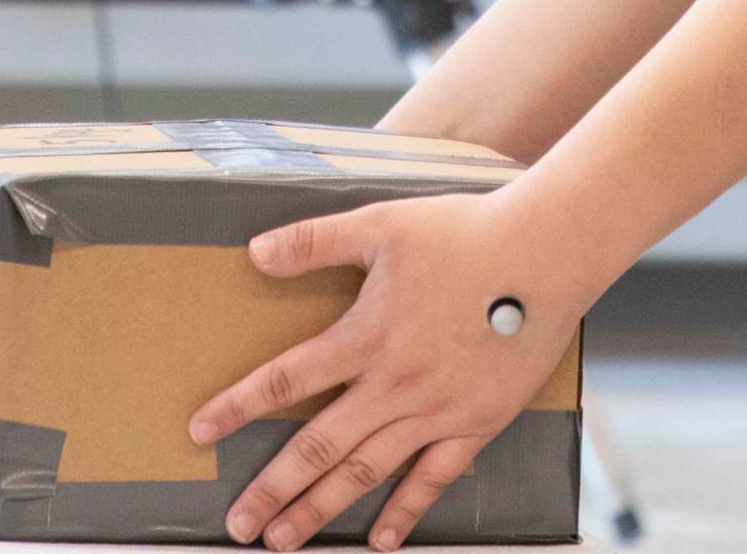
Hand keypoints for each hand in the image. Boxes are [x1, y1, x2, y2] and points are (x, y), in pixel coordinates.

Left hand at [186, 188, 591, 549]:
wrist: (546, 254)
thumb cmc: (465, 232)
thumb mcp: (381, 224)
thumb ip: (313, 241)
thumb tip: (253, 253)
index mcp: (366, 336)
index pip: (286, 379)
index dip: (239, 406)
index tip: (201, 433)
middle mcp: (394, 384)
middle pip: (319, 447)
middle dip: (273, 490)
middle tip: (238, 524)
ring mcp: (436, 411)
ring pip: (366, 472)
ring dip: (320, 509)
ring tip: (284, 541)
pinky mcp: (476, 423)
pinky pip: (432, 479)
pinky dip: (403, 512)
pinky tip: (380, 540)